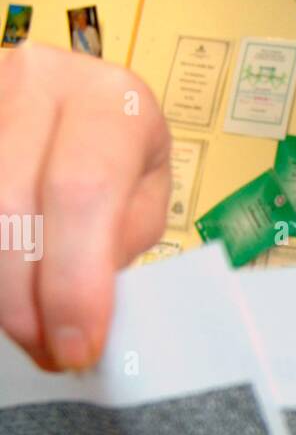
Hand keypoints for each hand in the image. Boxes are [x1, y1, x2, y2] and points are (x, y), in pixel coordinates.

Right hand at [0, 43, 171, 371]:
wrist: (71, 110)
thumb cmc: (117, 161)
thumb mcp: (142, 197)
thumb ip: (118, 246)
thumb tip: (86, 317)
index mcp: (111, 102)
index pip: (83, 191)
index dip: (74, 281)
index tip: (75, 347)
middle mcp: (41, 82)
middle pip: (10, 207)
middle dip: (26, 302)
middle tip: (49, 352)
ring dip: (1, 292)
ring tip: (30, 326)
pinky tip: (9, 291)